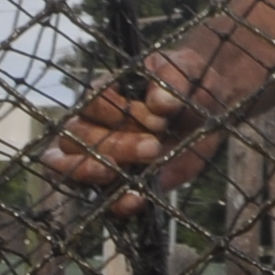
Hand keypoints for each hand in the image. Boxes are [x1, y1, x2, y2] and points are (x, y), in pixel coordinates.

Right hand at [37, 61, 205, 215]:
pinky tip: (135, 200)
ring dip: (90, 171)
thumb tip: (160, 103)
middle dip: (114, 144)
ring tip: (119, 175)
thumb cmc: (187, 84)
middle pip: (78, 136)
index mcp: (104, 92)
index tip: (159, 120)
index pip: (93, 103)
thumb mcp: (186, 71)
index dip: (120, 113)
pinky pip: (99, 198)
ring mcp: (98, 156)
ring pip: (67, 165)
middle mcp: (91, 123)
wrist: (207, 109)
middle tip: (153, 147)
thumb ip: (172, 79)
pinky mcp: (116, 184)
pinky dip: (113, 203)